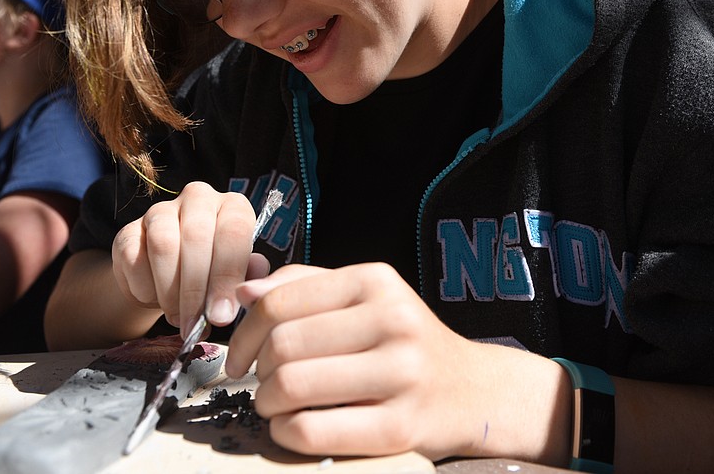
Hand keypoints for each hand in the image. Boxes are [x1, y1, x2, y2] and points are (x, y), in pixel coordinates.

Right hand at [109, 181, 270, 333]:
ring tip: (178, 318)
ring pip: (163, 245)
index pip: (234, 232)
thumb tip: (250, 290)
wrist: (168, 280)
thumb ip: (248, 279)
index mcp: (233, 206)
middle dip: (196, 289)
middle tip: (196, 324)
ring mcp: (160, 211)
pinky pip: (133, 259)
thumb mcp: (238, 276)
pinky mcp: (128, 231)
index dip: (227, 277)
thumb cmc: (213, 275)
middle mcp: (198, 198)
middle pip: (196, 237)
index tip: (221, 316)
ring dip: (170, 291)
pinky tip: (155, 301)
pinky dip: (144, 288)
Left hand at [225, 262, 566, 461]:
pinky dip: (287, 433)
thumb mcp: (365, 298)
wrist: (474, 392)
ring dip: (268, 404)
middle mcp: (393, 319)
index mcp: (375, 280)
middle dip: (257, 373)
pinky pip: (313, 431)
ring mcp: (401, 373)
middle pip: (283, 346)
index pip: (278, 302)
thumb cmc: (404, 343)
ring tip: (278, 406)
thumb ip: (303, 286)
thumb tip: (243, 291)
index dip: (244, 335)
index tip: (239, 357)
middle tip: (264, 385)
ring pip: (293, 386)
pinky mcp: (401, 428)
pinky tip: (293, 428)